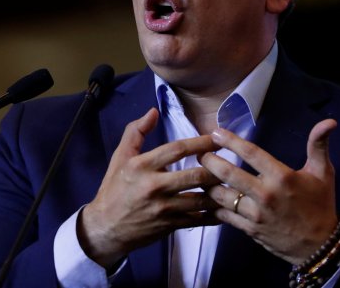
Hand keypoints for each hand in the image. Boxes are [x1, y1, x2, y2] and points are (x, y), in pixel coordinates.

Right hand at [78, 107, 220, 267]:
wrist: (105, 228)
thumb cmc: (114, 188)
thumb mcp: (120, 157)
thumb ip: (136, 132)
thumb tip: (153, 111)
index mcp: (142, 166)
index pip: (177, 149)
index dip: (200, 142)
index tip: (217, 138)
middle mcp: (154, 186)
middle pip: (195, 175)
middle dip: (217, 168)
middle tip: (231, 160)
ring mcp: (163, 208)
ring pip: (201, 199)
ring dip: (219, 190)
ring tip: (233, 181)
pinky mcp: (169, 226)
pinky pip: (198, 219)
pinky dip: (214, 214)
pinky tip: (225, 206)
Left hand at [198, 118, 337, 264]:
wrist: (320, 246)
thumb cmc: (320, 205)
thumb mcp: (323, 173)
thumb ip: (318, 145)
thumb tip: (330, 121)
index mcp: (281, 177)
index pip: (251, 153)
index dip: (231, 141)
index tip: (216, 133)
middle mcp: (265, 195)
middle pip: (228, 174)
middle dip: (209, 161)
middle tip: (199, 153)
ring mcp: (255, 214)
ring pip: (222, 196)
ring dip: (207, 184)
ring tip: (197, 174)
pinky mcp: (249, 229)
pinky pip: (225, 216)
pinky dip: (213, 206)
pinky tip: (205, 197)